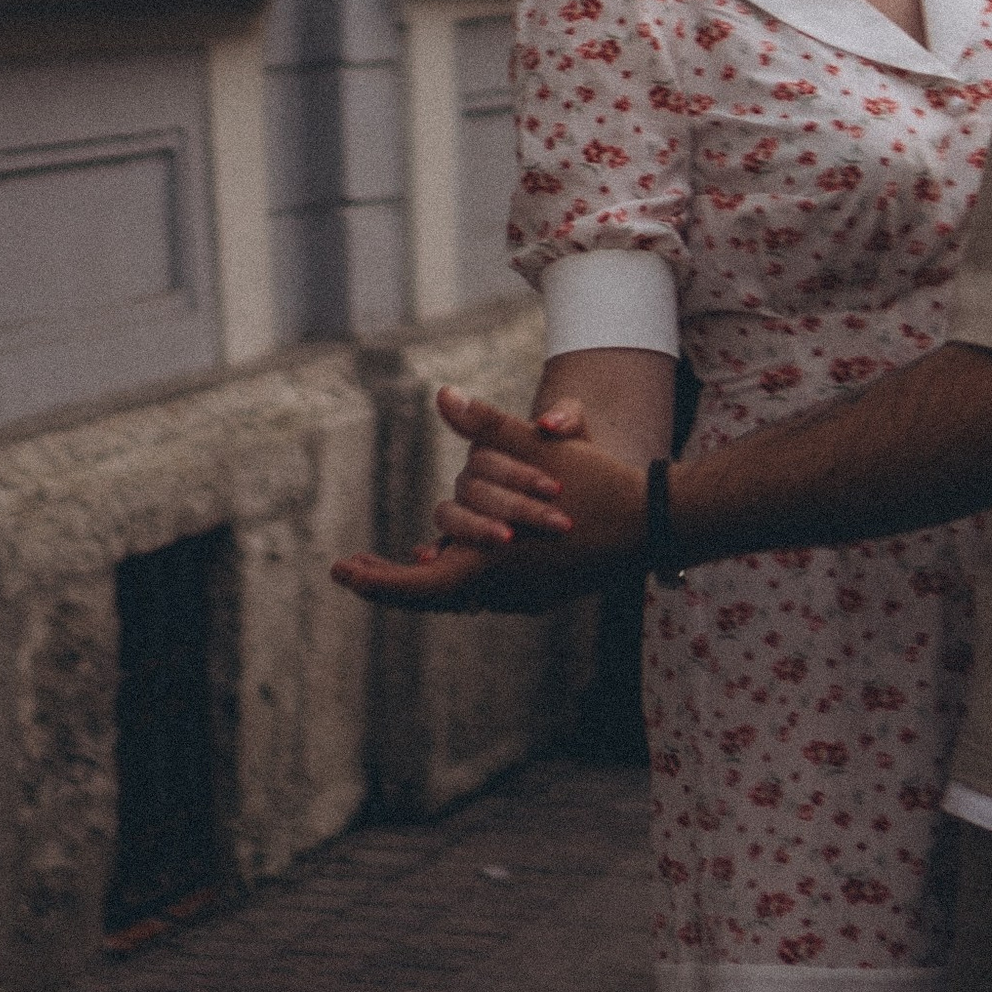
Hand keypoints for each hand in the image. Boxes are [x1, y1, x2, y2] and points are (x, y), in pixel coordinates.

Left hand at [328, 388, 647, 613]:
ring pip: (462, 588)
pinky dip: (466, 570)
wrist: (652, 523)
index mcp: (490, 562)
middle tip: (356, 569)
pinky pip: (488, 587)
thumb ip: (486, 425)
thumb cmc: (593, 484)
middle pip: (433, 587)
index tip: (339, 571)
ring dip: (435, 571)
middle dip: (397, 576)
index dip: (374, 581)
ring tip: (406, 562)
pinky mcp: (539, 593)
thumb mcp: (536, 448)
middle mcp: (502, 589)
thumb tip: (443, 394)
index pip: (416, 585)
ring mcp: (523, 596)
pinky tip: (453, 555)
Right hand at [435, 392, 587, 549]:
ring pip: (452, 516)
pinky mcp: (466, 545)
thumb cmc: (577, 466)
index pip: (488, 458)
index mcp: (488, 449)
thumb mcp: (577, 439)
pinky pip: (443, 547)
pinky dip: (437, 551)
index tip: (555, 489)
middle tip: (554, 523)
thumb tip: (546, 424)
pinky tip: (435, 561)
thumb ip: (567, 418)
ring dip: (476, 528)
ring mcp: (463, 511)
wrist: (584, 505)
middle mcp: (469, 480)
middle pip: (474, 489)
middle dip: (516, 507)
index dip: (518, 475)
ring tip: (508, 541)